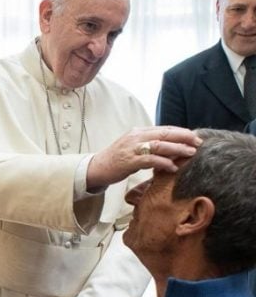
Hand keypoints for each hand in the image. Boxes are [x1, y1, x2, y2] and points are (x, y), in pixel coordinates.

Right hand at [86, 126, 200, 189]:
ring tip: (191, 152)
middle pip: (164, 133)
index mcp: (138, 131)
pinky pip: (150, 160)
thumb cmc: (117, 159)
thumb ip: (150, 145)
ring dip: (177, 148)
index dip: (181, 131)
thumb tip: (171, 148)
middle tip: (198, 142)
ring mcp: (132, 148)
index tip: (195, 136)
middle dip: (184, 137)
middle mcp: (136, 136)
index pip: (164, 128)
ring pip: (159, 145)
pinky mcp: (129, 161)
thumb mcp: (134, 147)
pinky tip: (173, 167)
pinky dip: (164, 162)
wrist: (97, 167)